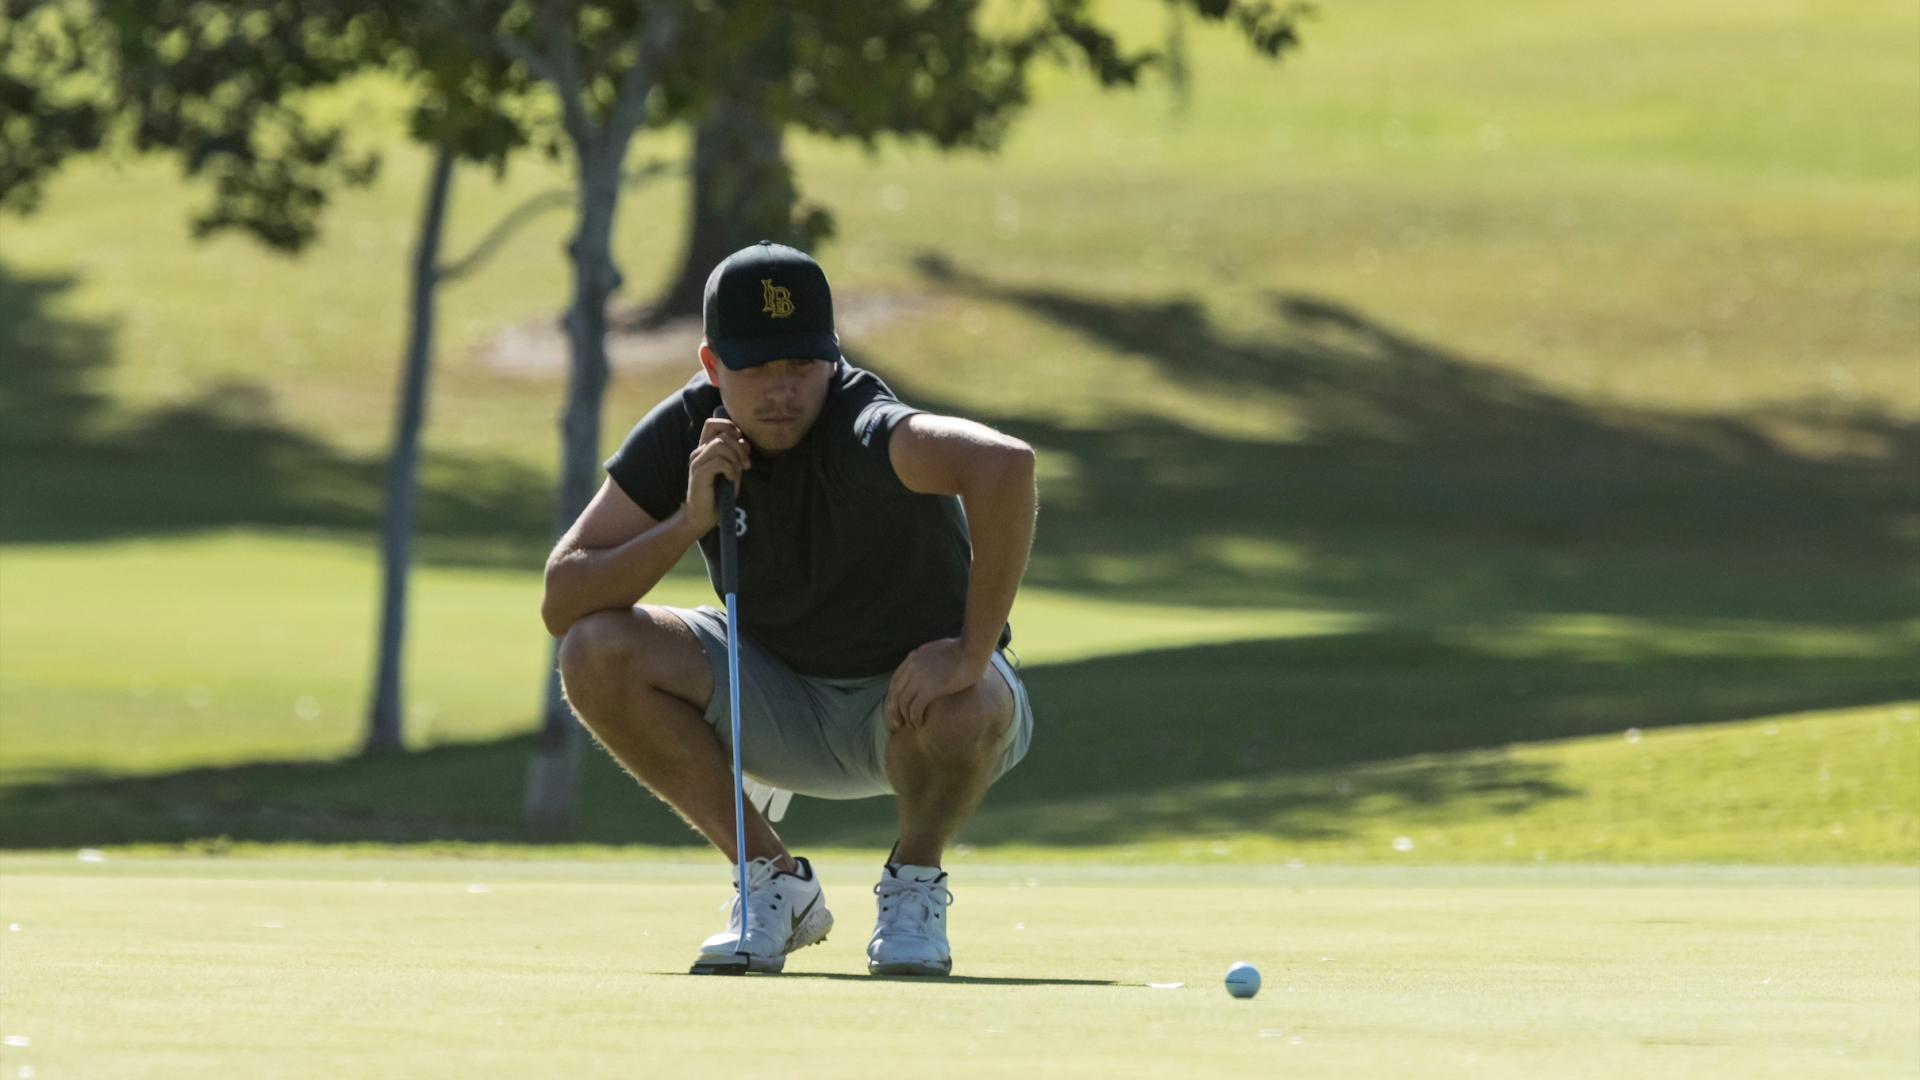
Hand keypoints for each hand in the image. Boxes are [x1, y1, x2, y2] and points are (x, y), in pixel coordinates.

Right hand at [684, 417, 750, 533]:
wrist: (703, 516)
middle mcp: (698, 452)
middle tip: (746, 465)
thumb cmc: (719, 494)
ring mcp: (696, 462)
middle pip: (722, 434)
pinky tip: (730, 479)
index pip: (713, 423)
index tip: (741, 444)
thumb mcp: (733, 470)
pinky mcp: (698, 474)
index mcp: (705, 449)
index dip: (730, 427)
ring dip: (735, 458)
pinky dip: (730, 469)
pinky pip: (719, 461)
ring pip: (720, 444)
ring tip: (736, 473)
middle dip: (740, 448)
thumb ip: (737, 454)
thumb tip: (744, 441)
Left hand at [884, 637, 988, 731]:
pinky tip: (919, 724)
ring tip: (911, 726)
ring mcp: (919, 678)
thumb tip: (929, 666)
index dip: (894, 697)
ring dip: (904, 717)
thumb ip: (929, 658)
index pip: (895, 681)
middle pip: (894, 693)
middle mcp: (911, 667)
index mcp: (913, 658)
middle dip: (893, 710)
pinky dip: (914, 719)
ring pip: (902, 703)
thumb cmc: (964, 649)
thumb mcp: (939, 650)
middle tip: (896, 724)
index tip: (897, 708)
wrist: (973, 650)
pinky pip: (915, 709)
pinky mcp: (929, 689)